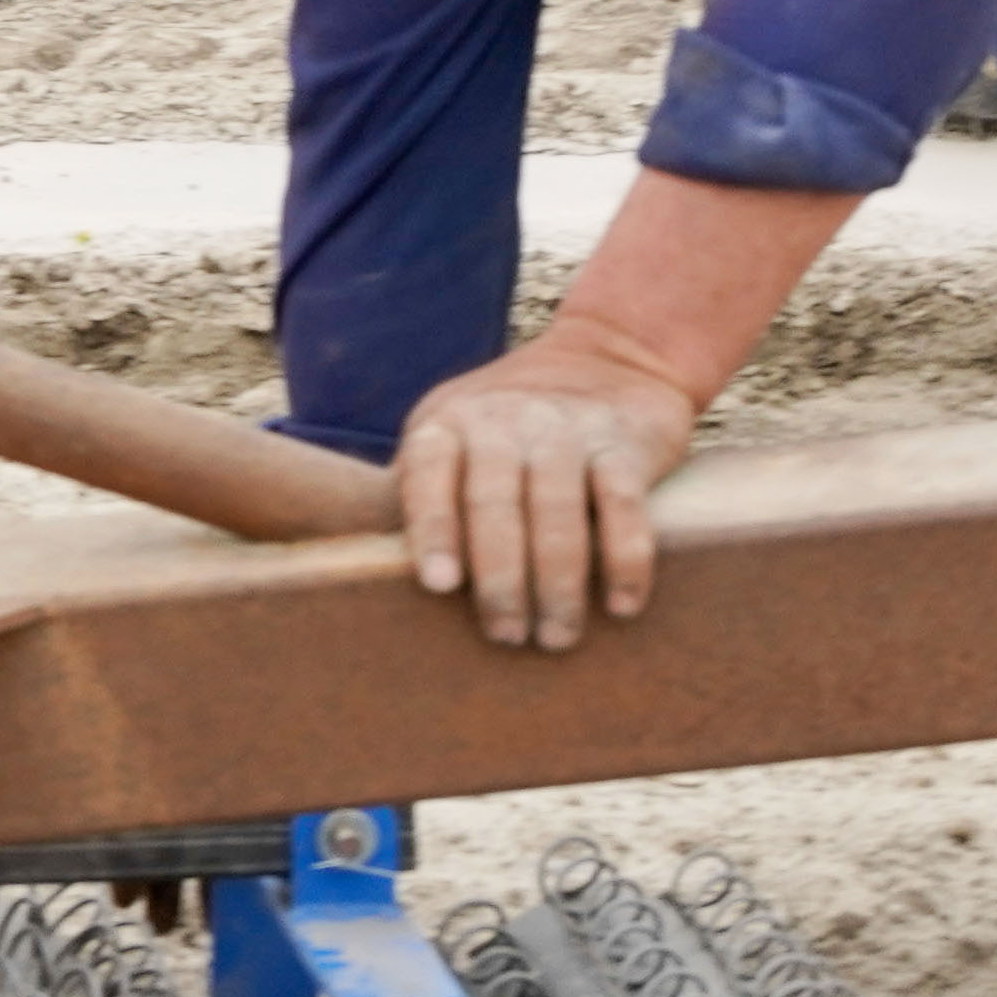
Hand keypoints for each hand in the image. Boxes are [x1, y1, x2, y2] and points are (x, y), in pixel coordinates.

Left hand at [393, 322, 699, 650]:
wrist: (609, 359)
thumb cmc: (509, 431)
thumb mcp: (453, 437)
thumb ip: (418, 491)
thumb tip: (371, 578)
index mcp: (448, 425)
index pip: (429, 473)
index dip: (434, 528)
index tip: (439, 585)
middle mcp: (503, 421)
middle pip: (493, 501)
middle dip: (500, 576)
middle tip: (506, 636)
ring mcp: (565, 430)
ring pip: (557, 509)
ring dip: (558, 581)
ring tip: (556, 637)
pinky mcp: (622, 444)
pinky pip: (622, 503)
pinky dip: (625, 557)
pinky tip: (622, 605)